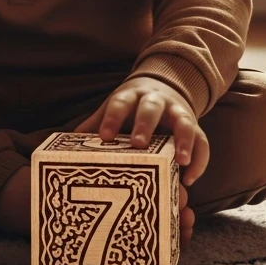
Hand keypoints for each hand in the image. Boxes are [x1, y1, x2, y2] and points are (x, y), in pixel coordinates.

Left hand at [74, 77, 209, 185]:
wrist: (163, 85)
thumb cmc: (130, 107)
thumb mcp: (112, 109)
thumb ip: (93, 125)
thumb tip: (61, 146)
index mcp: (131, 96)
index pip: (120, 103)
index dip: (112, 118)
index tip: (103, 137)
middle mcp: (156, 100)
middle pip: (151, 108)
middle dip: (145, 124)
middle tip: (138, 144)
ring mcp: (178, 111)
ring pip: (184, 121)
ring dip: (184, 140)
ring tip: (181, 162)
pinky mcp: (195, 126)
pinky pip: (203, 141)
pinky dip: (200, 160)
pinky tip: (190, 179)